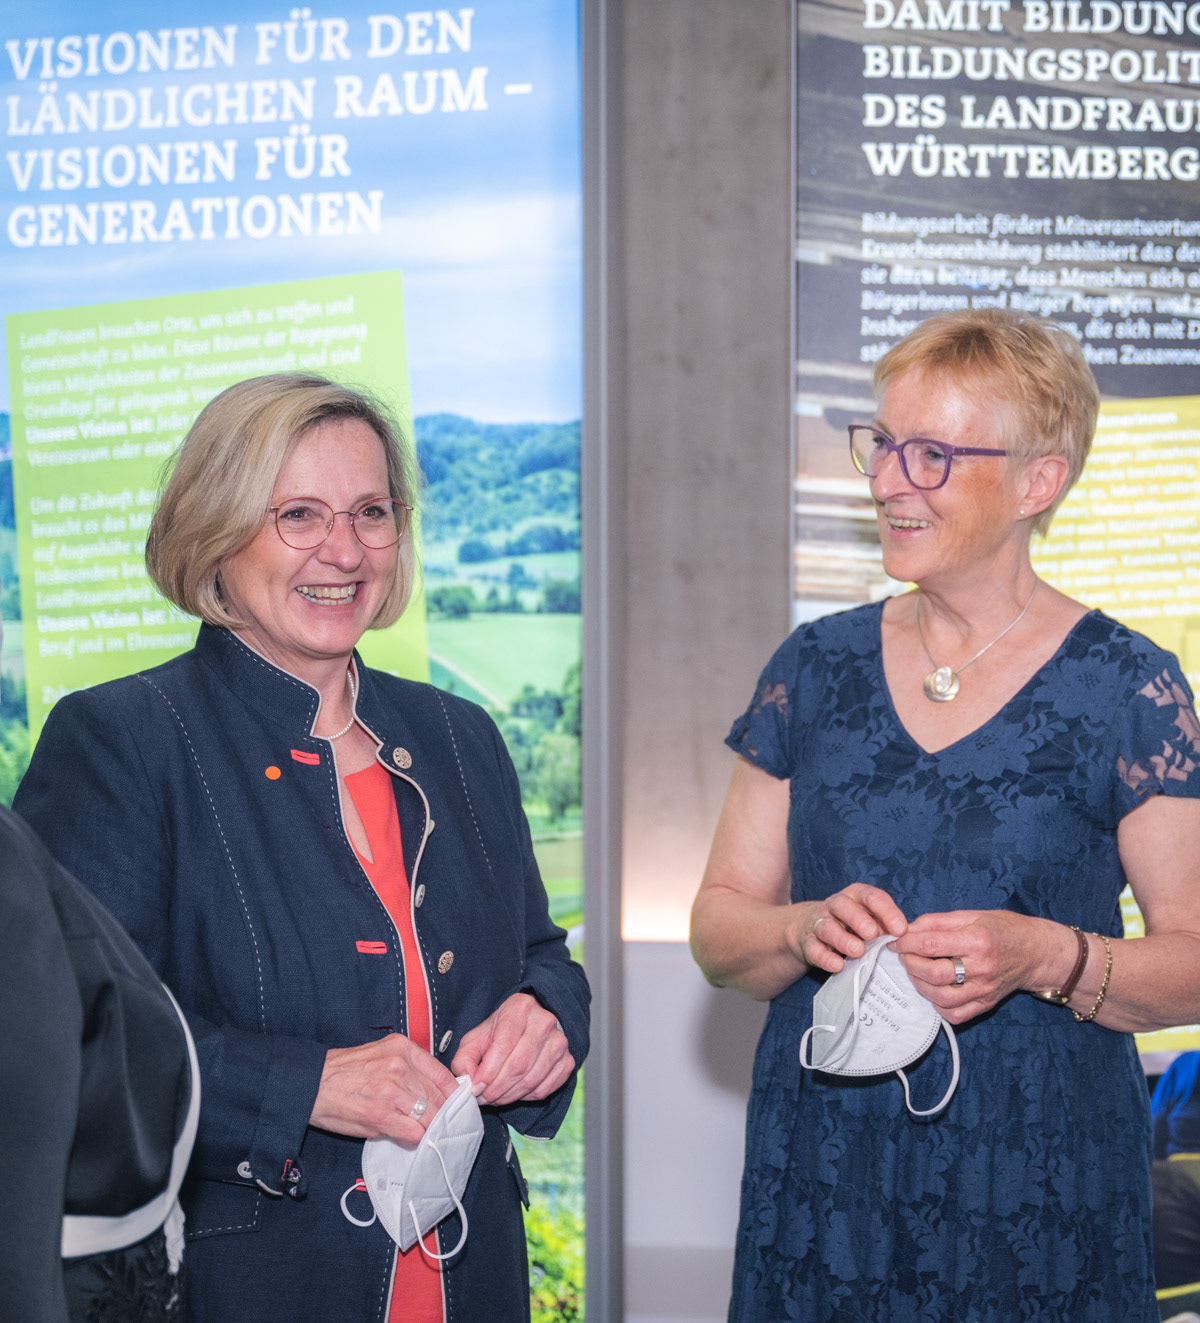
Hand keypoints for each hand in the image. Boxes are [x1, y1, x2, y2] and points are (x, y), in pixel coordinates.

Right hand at [310, 1033, 458, 1143]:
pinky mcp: (381, 1115)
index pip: (443, 1075)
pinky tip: (409, 1138)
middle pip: (439, 1098)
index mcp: (403, 1048)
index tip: (458, 1106)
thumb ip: (409, 1068)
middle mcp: (400, 1066)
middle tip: (444, 1126)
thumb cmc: (345, 1072)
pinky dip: (415, 1139)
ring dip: (430, 1129)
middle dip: (444, 1115)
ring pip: (429, 1117)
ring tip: (426, 1134)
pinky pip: (413, 1133)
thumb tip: (435, 1091)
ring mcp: (392, 1091)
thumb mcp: (381, 1054)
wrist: (311, 1084)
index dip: (454, 1095)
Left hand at [451, 993, 573, 1105]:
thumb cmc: (500, 1033)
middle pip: (518, 1065)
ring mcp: (559, 1041)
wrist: (529, 1027)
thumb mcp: (476, 1038)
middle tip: (483, 1098)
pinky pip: (545, 1089)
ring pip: (531, 1080)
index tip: (475, 1089)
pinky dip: (526, 1097)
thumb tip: (468, 1082)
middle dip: (496, 1089)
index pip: (503, 1046)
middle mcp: (544, 1021)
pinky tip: (515, 1091)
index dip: (487, 1073)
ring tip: (495, 1097)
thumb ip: (465, 1059)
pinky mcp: (567, 1060)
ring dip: (509, 1096)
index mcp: (519, 1008)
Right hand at [792, 883, 907, 973]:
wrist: (810, 929)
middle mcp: (835, 906)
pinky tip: (838, 965)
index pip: (871, 896)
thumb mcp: (869, 918)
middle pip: (842, 905)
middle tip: (873, 934)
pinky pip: (814, 949)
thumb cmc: (851, 925)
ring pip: (826, 927)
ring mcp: (819, 923)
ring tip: (858, 951)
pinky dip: (825, 958)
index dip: (886, 911)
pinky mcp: (808, 943)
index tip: (900, 930)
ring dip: (842, 938)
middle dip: (858, 919)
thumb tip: (904, 938)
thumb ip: (885, 925)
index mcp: (855, 896)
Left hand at [890, 909, 1057, 1023]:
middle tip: (905, 954)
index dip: (906, 942)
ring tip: (916, 971)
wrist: (1037, 952)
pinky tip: (934, 989)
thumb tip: (907, 929)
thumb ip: (937, 922)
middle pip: (933, 973)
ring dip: (920, 984)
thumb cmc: (1004, 929)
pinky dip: (937, 1004)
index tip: (895, 940)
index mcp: (977, 940)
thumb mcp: (971, 915)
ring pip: (941, 997)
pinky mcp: (986, 1004)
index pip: (930, 944)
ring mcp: (984, 990)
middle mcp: (981, 968)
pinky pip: (955, 1014)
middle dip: (910, 963)